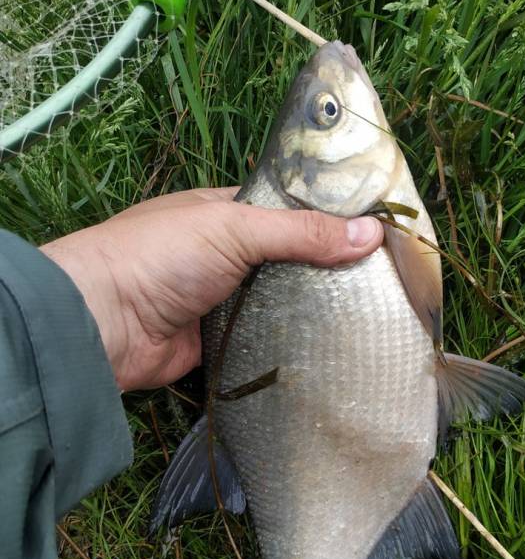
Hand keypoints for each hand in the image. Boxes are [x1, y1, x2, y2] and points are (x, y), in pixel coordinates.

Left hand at [40, 188, 382, 390]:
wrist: (107, 323)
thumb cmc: (163, 256)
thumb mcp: (235, 229)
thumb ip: (302, 233)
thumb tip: (373, 234)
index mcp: (225, 213)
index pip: (288, 210)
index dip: (329, 220)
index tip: (377, 235)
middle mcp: (226, 255)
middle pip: (289, 260)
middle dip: (326, 270)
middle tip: (383, 284)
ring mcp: (224, 300)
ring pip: (280, 302)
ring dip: (312, 310)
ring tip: (371, 317)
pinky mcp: (222, 341)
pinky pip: (265, 340)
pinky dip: (290, 343)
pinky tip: (332, 348)